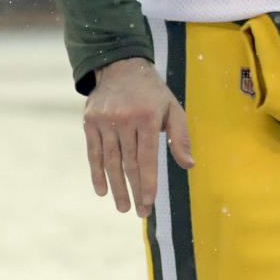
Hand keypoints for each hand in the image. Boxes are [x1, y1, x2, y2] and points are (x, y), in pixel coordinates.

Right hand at [83, 57, 192, 217]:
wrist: (122, 67)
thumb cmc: (153, 93)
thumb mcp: (173, 109)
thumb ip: (180, 137)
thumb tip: (189, 165)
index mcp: (147, 117)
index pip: (147, 157)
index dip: (148, 182)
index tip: (149, 202)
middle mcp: (124, 118)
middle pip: (129, 162)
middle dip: (135, 190)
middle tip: (140, 212)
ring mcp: (105, 120)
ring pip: (110, 161)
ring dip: (116, 187)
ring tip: (122, 207)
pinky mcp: (90, 121)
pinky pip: (93, 152)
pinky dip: (97, 173)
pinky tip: (102, 191)